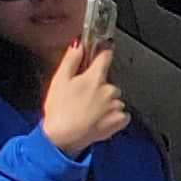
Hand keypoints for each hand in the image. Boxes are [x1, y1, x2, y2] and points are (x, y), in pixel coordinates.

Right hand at [39, 41, 128, 159]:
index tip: (102, 54)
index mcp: (94, 78)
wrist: (63, 136)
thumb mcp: (59, 80)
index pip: (106, 57)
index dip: (103, 54)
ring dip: (106, 103)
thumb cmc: (59, 109)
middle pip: (109, 83)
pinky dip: (113, 117)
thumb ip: (71, 60)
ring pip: (114, 99)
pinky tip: (99, 120)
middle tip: (84, 98)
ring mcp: (116, 105)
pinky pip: (121, 114)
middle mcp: (110, 90)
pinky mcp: (120, 120)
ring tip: (89, 112)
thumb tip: (78, 44)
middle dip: (99, 88)